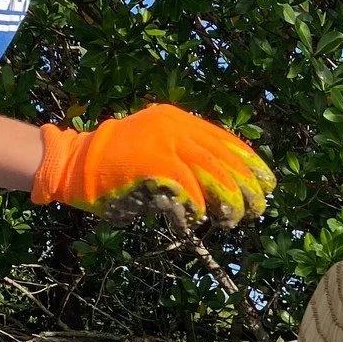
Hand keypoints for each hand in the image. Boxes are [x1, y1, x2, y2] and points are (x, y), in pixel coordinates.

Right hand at [32, 104, 274, 227]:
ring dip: (226, 200)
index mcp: (178, 120)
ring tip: (232, 219)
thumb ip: (185, 158)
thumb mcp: (155, 148)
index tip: (268, 183)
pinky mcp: (152, 163)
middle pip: (225, 157)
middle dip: (246, 186)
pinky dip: (195, 208)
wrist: (74, 162)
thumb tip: (225, 187)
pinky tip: (196, 220)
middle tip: (258, 208)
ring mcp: (163, 143)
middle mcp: (174, 127)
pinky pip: (186, 188)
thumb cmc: (116, 165)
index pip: (226, 140)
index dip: (251, 163)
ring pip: (212, 173)